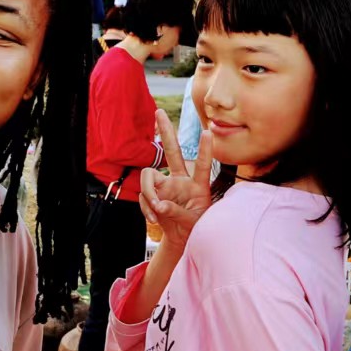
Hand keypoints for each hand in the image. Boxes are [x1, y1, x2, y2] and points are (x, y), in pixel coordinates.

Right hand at [139, 106, 214, 256]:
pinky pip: (143, 196)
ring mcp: (166, 186)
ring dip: (148, 193)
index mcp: (199, 185)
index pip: (204, 165)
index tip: (208, 132)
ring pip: (149, 176)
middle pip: (173, 152)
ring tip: (156, 210)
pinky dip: (146, 208)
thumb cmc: (195, 228)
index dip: (205, 150)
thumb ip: (177, 212)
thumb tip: (159, 205)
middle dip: (166, 132)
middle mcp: (182, 180)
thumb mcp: (192, 222)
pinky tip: (154, 219)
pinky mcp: (154, 194)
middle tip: (159, 112)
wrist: (182, 238)